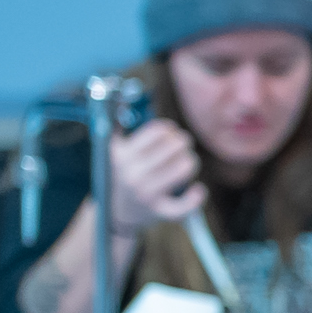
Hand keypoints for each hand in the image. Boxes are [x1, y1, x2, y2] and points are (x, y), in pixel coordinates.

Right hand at [108, 117, 203, 239]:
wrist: (114, 212)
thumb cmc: (120, 174)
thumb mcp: (113, 150)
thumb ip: (117, 127)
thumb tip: (118, 99)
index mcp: (121, 155)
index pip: (155, 132)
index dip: (169, 128)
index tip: (172, 131)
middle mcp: (132, 173)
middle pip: (173, 147)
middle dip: (183, 143)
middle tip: (183, 145)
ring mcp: (146, 193)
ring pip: (183, 168)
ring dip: (191, 161)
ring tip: (189, 161)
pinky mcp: (158, 211)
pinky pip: (183, 206)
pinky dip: (195, 197)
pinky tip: (198, 189)